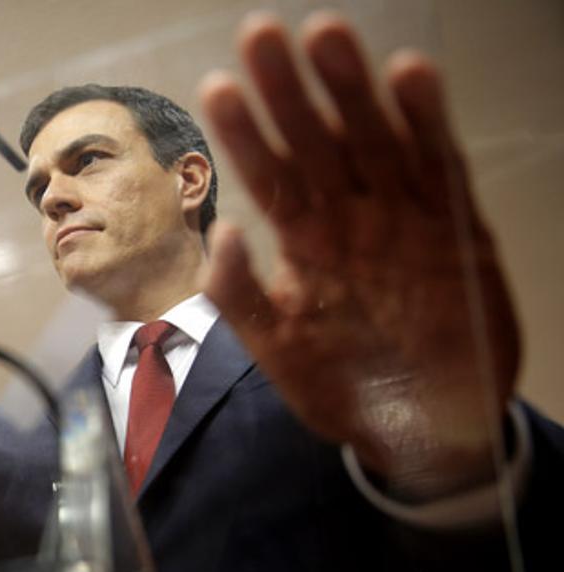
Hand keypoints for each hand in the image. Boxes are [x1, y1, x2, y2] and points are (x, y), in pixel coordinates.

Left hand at [199, 12, 520, 498]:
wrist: (421, 430)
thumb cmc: (342, 385)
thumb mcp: (278, 351)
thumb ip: (242, 296)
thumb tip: (222, 232)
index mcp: (304, 240)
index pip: (269, 175)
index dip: (245, 132)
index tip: (217, 87)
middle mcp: (350, 216)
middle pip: (316, 141)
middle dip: (289, 90)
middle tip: (261, 35)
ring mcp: (403, 217)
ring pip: (374, 139)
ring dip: (352, 89)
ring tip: (326, 36)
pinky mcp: (456, 228)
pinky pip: (439, 168)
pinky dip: (427, 125)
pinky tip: (410, 76)